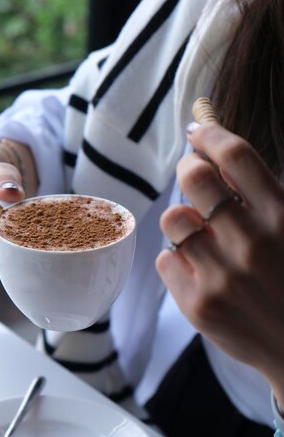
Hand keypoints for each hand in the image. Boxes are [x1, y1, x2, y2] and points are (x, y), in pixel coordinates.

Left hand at [155, 123, 283, 406]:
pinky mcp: (198, 305)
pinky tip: (199, 270)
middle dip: (188, 166)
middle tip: (192, 172)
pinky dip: (177, 260)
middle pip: (195, 177)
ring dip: (182, 219)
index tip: (198, 131)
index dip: (211, 134)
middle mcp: (252, 244)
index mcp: (283, 218)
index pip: (237, 156)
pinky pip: (165, 260)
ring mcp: (222, 277)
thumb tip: (217, 153)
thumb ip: (265, 197)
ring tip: (199, 232)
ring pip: (173, 219)